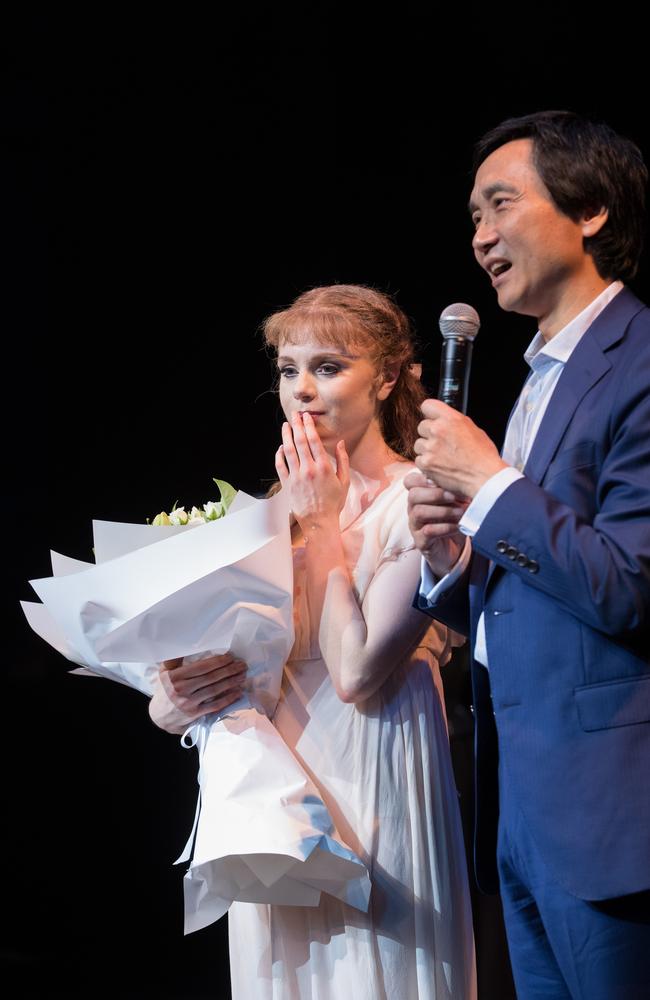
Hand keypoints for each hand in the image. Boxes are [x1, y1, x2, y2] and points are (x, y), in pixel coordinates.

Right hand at [148, 651, 246, 733]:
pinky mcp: (195, 714)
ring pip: (214, 690)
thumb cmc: (166, 689)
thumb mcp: (164, 672)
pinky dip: (228, 698)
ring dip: (231, 682)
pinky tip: (238, 692)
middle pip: (210, 678)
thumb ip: (174, 658)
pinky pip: (215, 705)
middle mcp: (181, 689)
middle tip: (242, 664)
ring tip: (243, 675)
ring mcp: (188, 703)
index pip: (201, 667)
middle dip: (229, 670)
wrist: (161, 716)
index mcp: (174, 676)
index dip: (218, 661)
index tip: (230, 657)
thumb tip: (187, 641)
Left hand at [275, 412, 349, 530]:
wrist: (319, 522)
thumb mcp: (344, 481)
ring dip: (286, 436)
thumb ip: (343, 460)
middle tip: (295, 415)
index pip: (314, 441)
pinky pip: (280, 466)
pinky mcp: (287, 485)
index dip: (309, 426)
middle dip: (297, 426)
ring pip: (288, 451)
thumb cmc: (333, 503)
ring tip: (286, 425)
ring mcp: (296, 477)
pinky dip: (279, 455)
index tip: (307, 417)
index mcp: (324, 467)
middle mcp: (309, 470)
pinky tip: (280, 447)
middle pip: (300, 442)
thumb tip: (340, 442)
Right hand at [405, 470, 467, 577]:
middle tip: (454, 497)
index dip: (423, 478)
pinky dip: (445, 527)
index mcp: (419, 496)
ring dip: (443, 511)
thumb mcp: (455, 502)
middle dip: (435, 494)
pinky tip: (457, 527)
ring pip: (419, 512)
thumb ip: (454, 489)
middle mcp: (413, 509)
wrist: (452, 549)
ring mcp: (415, 526)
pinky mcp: (421, 541)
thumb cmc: (452, 520)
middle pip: (413, 495)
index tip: (444, 480)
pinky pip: (428, 531)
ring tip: (460, 513)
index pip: (410, 481)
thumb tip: (467, 477)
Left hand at [414, 399, 506, 497]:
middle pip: (422, 426)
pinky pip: (419, 460)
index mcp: (451, 419)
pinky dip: (427, 464)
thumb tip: (444, 420)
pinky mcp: (426, 463)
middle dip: (429, 434)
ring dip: (427, 450)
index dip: (430, 414)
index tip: (432, 419)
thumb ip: (455, 422)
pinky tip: (440, 466)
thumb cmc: (483, 456)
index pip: (427, 405)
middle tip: (442, 444)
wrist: (484, 477)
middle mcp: (438, 430)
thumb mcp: (473, 429)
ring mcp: (430, 447)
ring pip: (419, 444)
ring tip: (443, 457)